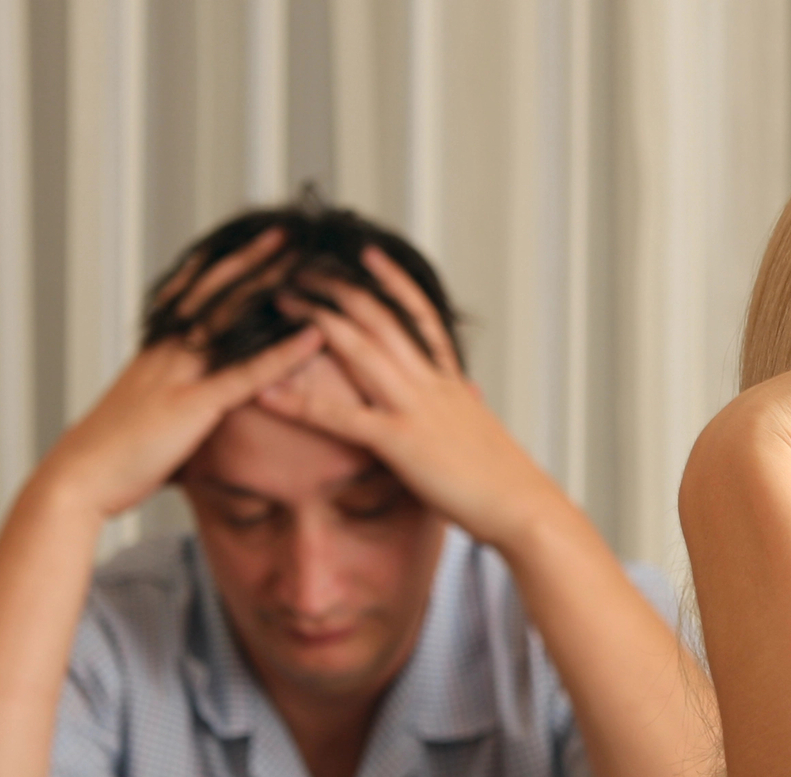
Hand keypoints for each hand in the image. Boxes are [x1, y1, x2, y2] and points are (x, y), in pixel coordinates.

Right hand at [36, 227, 323, 519]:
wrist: (78, 478)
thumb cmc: (112, 456)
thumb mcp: (141, 414)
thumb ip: (166, 398)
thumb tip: (184, 402)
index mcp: (155, 352)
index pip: (188, 295)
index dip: (216, 267)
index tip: (243, 242)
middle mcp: (166, 352)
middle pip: (211, 293)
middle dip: (247, 260)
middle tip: (283, 233)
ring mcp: (178, 375)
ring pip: (229, 319)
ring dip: (268, 288)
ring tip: (303, 262)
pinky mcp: (192, 406)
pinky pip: (245, 374)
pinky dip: (283, 354)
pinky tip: (314, 337)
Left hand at [258, 246, 566, 550]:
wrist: (523, 506)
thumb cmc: (506, 479)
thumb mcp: (486, 429)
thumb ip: (469, 404)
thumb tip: (471, 390)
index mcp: (451, 381)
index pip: (420, 315)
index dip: (393, 280)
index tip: (368, 255)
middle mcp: (431, 384)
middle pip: (380, 318)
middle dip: (339, 288)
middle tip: (302, 267)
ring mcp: (414, 408)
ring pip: (358, 348)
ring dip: (315, 320)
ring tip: (281, 300)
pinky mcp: (400, 442)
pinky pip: (340, 416)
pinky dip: (300, 402)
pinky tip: (267, 391)